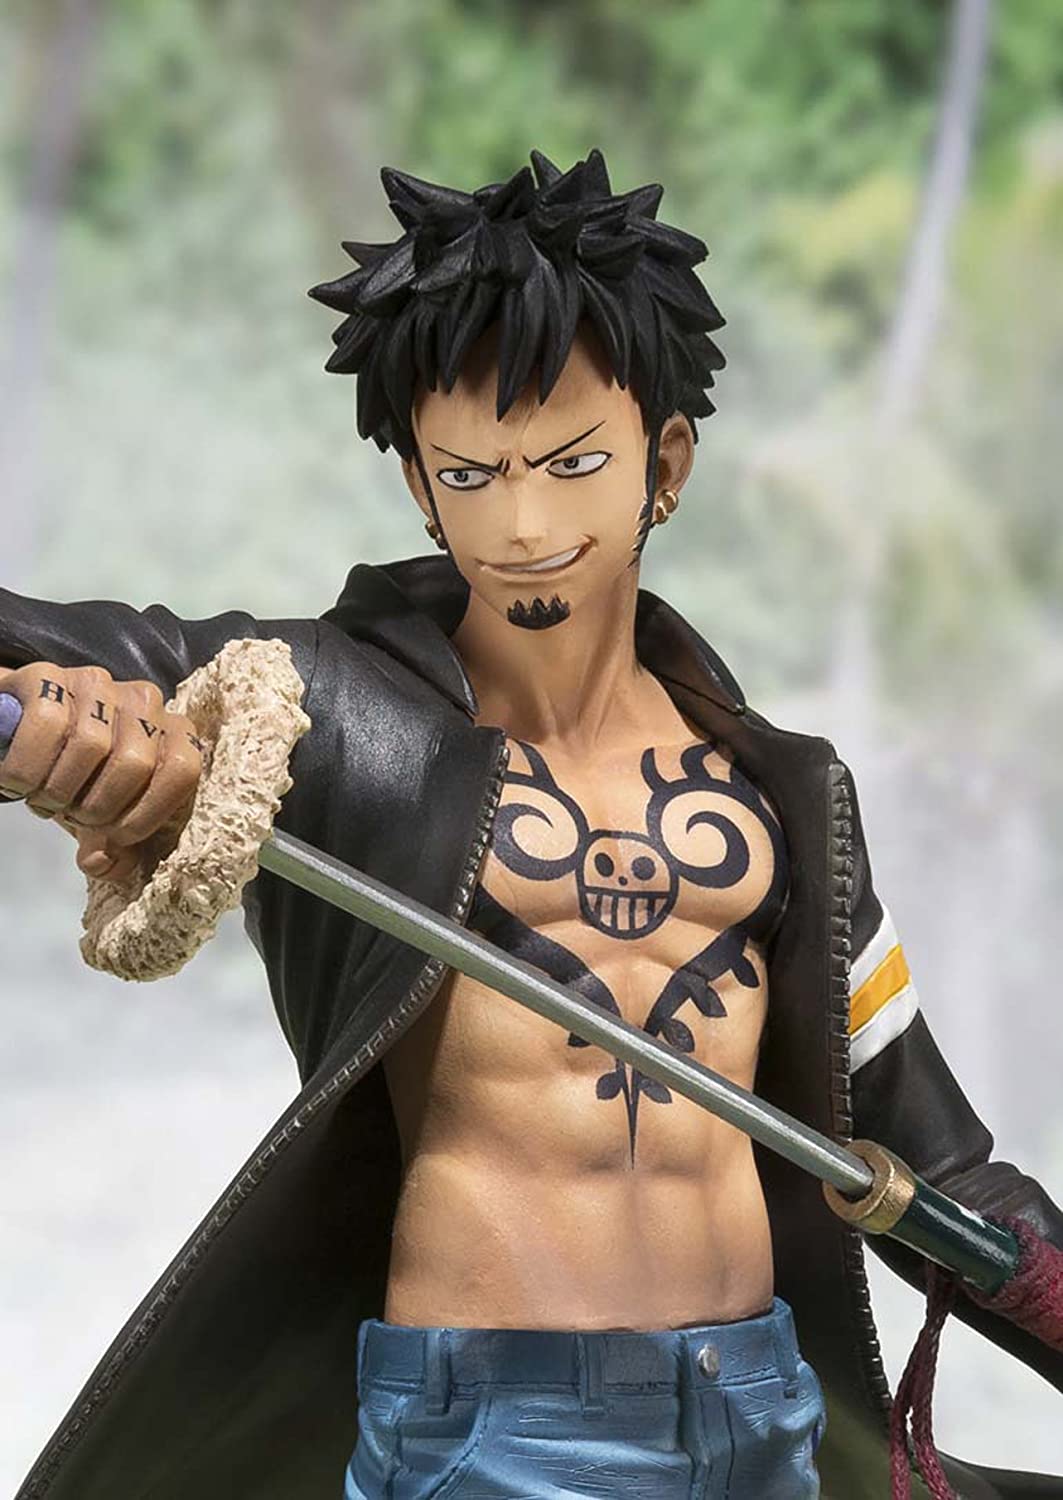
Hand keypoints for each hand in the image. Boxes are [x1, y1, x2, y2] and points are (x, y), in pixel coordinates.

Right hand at [0, 661, 205, 880]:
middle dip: (97, 806)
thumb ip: (113, 844)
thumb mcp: (101, 814)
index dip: (148, 812)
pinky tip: (21, 779)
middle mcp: (144, 701)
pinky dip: (27, 766)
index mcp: (172, 733)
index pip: (183, 770)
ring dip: (59, 788)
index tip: (116, 835)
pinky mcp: (50, 675)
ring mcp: (98, 683)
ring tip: (47, 795)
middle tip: (73, 813)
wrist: (20, 736)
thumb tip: (108, 865)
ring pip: (89, 745)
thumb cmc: (76, 777)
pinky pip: (45, 724)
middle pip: (135, 764)